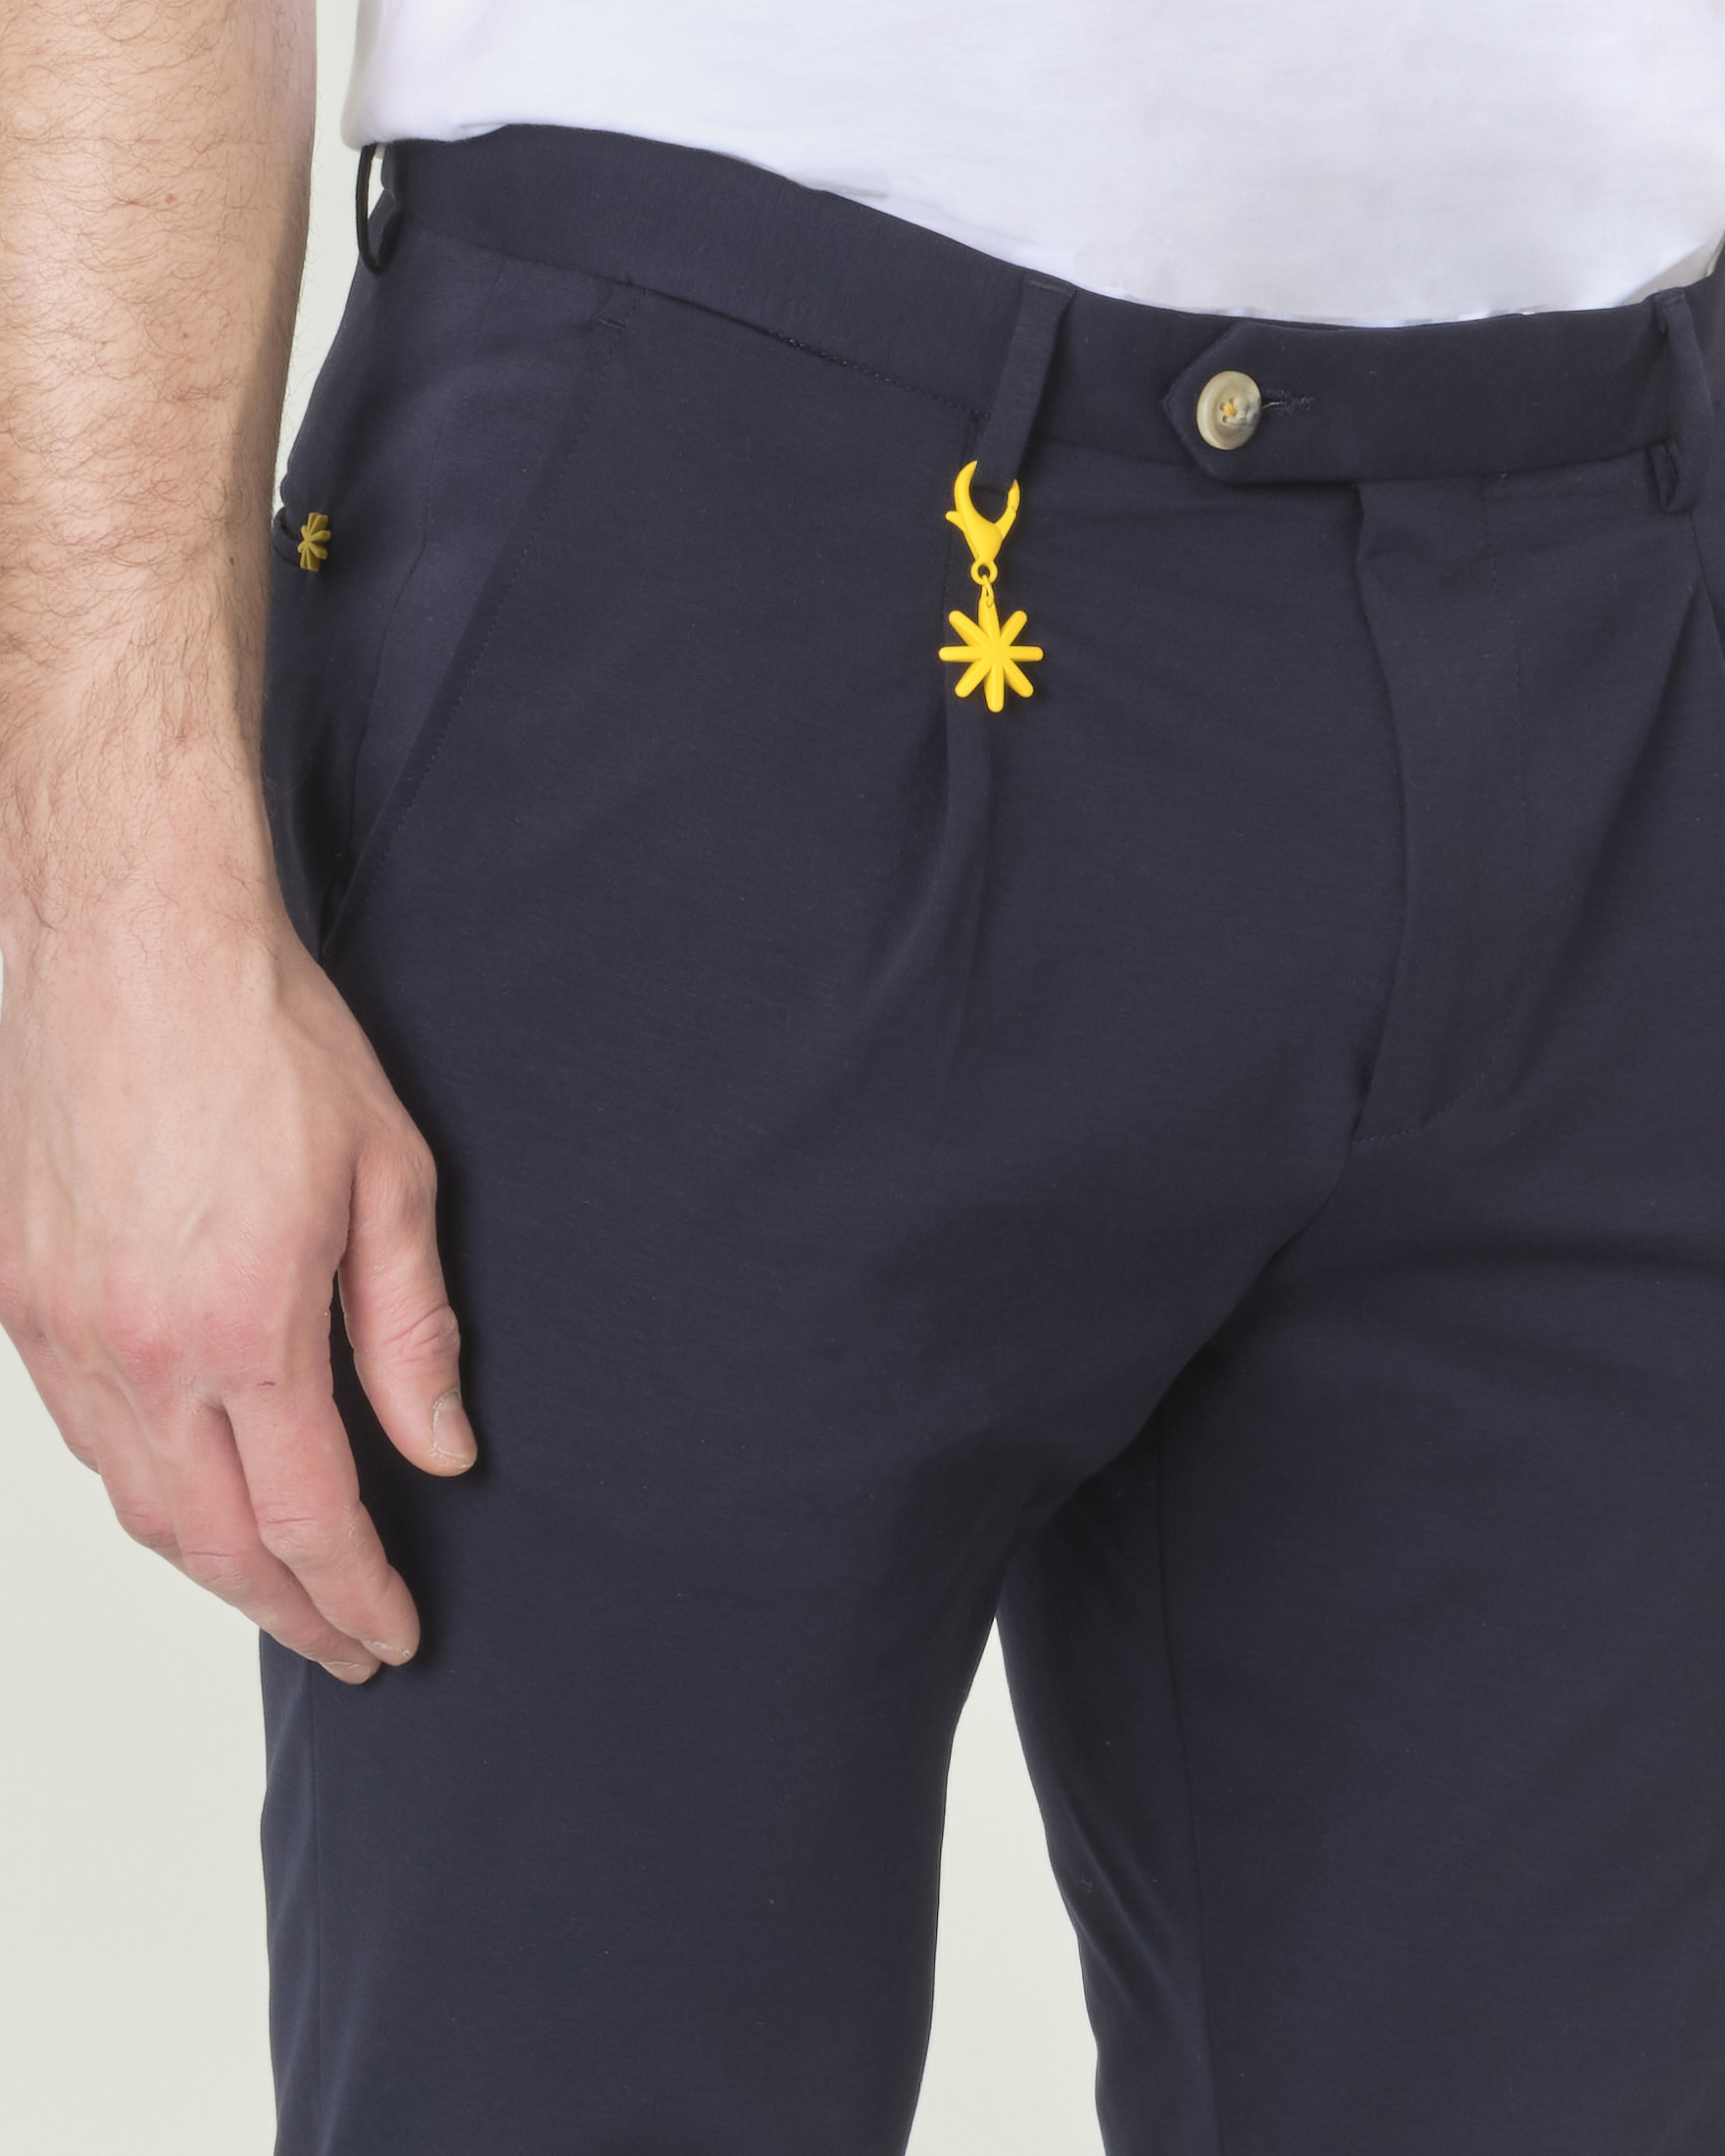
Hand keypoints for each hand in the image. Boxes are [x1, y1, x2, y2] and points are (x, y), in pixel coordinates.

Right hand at [0, 889, 475, 1681]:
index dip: (355, 1594)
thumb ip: (411, 1332)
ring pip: (130, 1499)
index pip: (307, 1520)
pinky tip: (182, 1485)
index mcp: (243, 1326)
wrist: (132, 935)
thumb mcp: (389, 1178)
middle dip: (283, 1612)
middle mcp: (135, 1347)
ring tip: (272, 1588)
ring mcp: (57, 1325)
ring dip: (205, 1562)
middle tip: (340, 1645)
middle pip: (208, 1542)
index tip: (391, 1636)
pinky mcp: (14, 1289)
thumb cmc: (265, 1036)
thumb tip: (443, 1448)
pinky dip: (137, 1483)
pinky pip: (76, 1429)